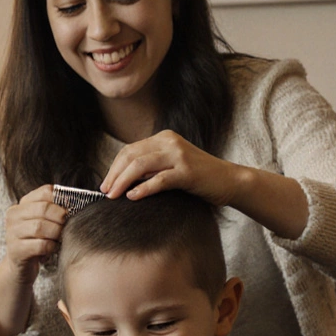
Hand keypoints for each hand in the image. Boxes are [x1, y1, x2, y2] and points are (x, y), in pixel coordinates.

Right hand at [0, 184, 66, 285]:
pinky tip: (52, 249)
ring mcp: (12, 233)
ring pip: (40, 227)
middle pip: (43, 208)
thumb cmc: (37, 241)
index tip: (70, 210)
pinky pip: (40, 245)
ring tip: (58, 238)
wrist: (20, 267)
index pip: (45, 192)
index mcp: (22, 205)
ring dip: (56, 233)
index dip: (62, 200)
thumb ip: (54, 210)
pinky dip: (51, 247)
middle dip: (60, 218)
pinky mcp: (16, 250)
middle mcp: (14, 216)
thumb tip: (76, 202)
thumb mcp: (43, 222)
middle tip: (66, 226)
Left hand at [99, 130, 245, 205]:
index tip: (105, 185)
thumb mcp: (172, 166)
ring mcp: (179, 155)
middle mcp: (169, 141)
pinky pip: (159, 179)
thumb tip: (124, 181)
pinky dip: (143, 188)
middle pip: (131, 155)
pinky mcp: (188, 171)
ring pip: (140, 165)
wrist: (230, 180)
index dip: (114, 168)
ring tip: (114, 196)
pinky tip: (133, 197)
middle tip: (105, 192)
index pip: (129, 150)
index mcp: (164, 138)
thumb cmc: (200, 177)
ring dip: (123, 181)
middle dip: (114, 175)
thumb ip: (152, 167)